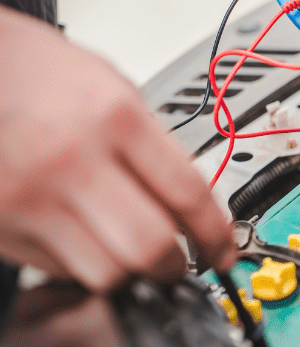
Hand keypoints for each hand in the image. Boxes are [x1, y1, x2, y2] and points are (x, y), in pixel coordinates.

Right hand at [0, 8, 234, 292]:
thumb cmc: (46, 74)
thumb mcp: (117, 90)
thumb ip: (155, 149)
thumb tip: (192, 209)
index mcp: (114, 116)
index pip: (187, 194)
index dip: (216, 234)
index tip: (224, 251)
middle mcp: (71, 159)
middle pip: (149, 246)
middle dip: (176, 265)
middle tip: (181, 262)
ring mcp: (29, 196)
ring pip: (106, 272)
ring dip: (130, 272)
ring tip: (132, 253)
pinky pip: (60, 269)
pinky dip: (84, 265)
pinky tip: (86, 238)